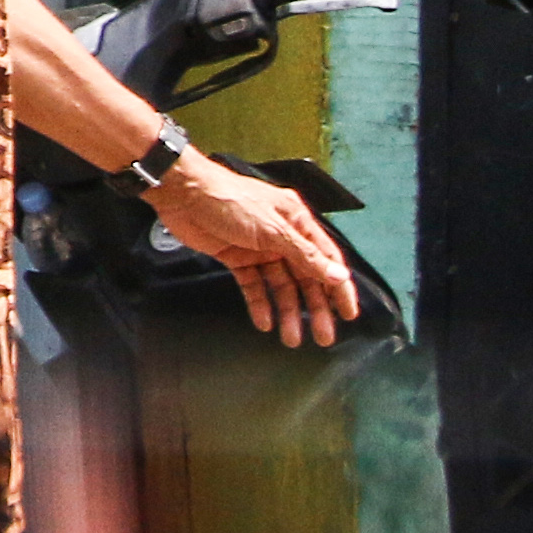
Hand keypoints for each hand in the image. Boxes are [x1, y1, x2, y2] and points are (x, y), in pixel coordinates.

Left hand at [144, 150, 361, 347]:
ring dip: (287, 311)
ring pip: (280, 285)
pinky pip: (253, 285)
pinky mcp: (236, 257)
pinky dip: (259, 303)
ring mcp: (258, 248)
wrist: (184, 194)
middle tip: (323, 337)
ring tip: (291, 338)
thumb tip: (338, 276)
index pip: (327, 259)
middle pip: (305, 278)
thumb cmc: (230, 201)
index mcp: (297, 222)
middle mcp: (282, 236)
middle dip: (314, 308)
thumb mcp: (273, 229)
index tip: (348, 313)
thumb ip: (305, 255)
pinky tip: (264, 322)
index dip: (339, 288)